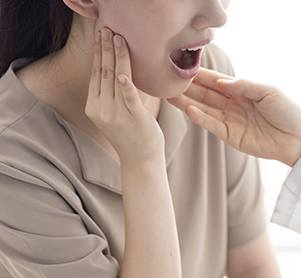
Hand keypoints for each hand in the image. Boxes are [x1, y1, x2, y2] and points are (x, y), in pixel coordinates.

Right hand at [85, 26, 164, 162]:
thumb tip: (121, 72)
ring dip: (117, 57)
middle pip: (104, 73)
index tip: (101, 36)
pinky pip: (129, 99)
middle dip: (105, 49)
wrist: (141, 161)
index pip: (96, 74)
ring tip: (118, 38)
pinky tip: (124, 74)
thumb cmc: (132, 136)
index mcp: (95, 107)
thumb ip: (116, 95)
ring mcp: (117, 115)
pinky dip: (127, 86)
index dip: (99, 54)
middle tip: (107, 28)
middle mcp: (102, 109)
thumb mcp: (117, 114)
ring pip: (116, 80)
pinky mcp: (134, 119)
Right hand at [166, 67, 300, 165]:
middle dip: (188, 88)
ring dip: (188, 103)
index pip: (216, 82)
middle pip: (206, 95)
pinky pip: (213, 126)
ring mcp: (230, 121)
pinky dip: (201, 118)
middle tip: (168, 82)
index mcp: (242, 91)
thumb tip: (221, 81)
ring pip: (205, 110)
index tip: (184, 68)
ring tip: (170, 96)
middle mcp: (232, 105)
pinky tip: (189, 110)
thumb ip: (244, 85)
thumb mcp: (268, 92)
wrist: (298, 139)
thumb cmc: (287, 112)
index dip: (200, 76)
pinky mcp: (231, 137)